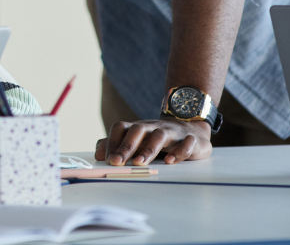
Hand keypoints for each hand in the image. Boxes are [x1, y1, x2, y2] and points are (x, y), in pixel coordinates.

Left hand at [95, 118, 211, 165]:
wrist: (192, 129)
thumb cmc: (159, 139)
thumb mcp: (137, 141)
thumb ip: (116, 146)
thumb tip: (98, 154)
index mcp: (139, 128)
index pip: (121, 128)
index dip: (112, 142)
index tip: (107, 161)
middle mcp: (153, 127)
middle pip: (137, 130)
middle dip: (126, 146)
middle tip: (117, 163)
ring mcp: (173, 131)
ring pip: (159, 135)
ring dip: (148, 149)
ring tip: (139, 163)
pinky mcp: (191, 139)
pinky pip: (186, 143)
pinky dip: (178, 151)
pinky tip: (170, 161)